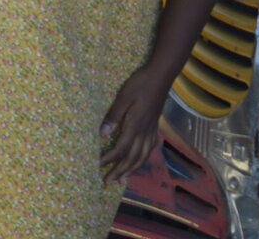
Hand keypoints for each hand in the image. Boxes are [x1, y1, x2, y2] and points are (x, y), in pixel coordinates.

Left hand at [99, 65, 171, 185]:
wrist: (161, 76)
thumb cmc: (140, 84)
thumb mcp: (124, 96)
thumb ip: (114, 115)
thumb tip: (102, 134)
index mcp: (135, 126)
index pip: (120, 149)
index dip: (108, 159)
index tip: (96, 166)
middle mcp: (144, 132)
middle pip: (132, 158)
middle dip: (119, 172)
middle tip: (107, 182)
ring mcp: (151, 130)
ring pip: (143, 156)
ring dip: (132, 170)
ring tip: (123, 180)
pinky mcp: (155, 126)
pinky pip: (151, 148)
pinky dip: (144, 158)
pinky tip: (141, 160)